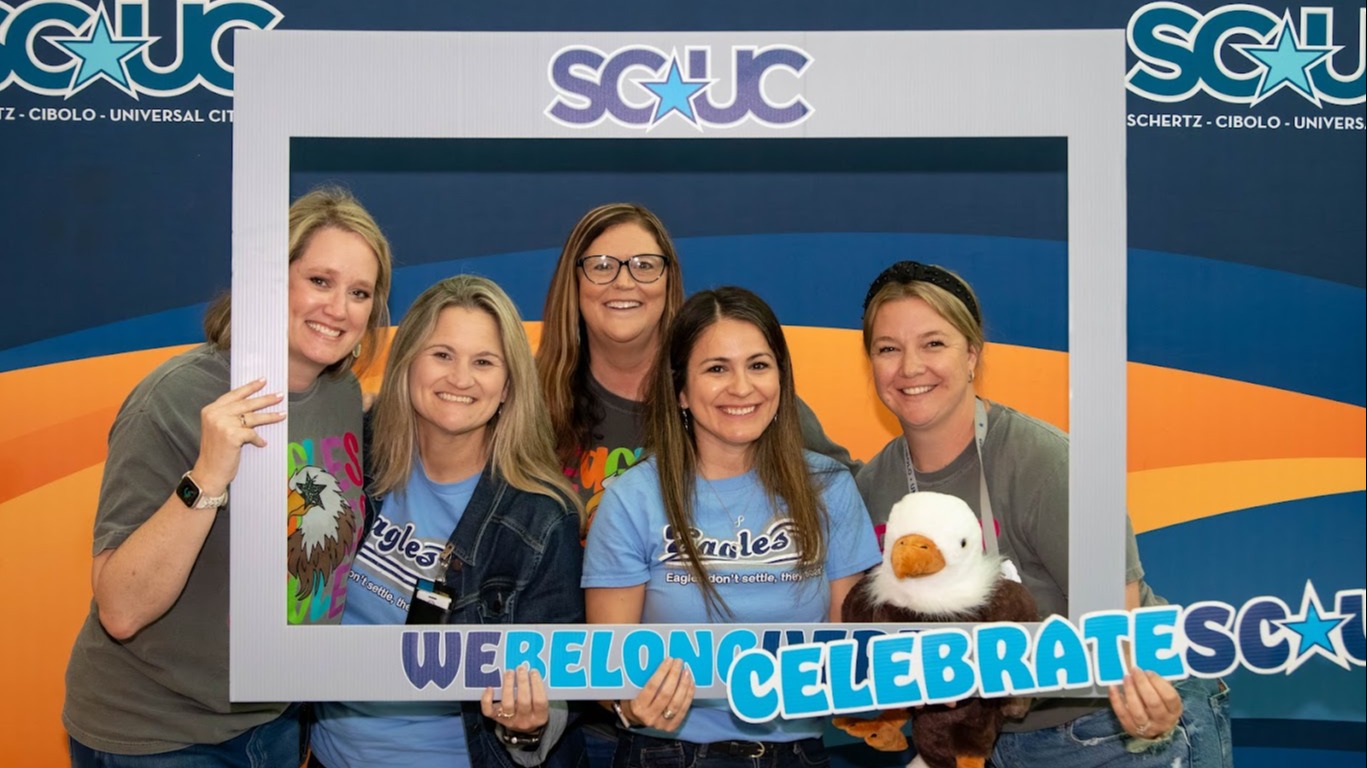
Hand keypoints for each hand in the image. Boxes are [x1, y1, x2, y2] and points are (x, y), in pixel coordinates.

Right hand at [192, 379, 284, 494]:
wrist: (209, 472)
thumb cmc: (216, 452)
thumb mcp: (218, 429)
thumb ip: (229, 416)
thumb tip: (253, 406)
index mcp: (210, 410)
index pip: (234, 395)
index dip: (249, 388)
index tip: (263, 381)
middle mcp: (215, 414)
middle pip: (246, 404)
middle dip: (265, 399)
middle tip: (279, 396)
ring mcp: (223, 424)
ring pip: (253, 417)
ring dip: (270, 416)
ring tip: (282, 415)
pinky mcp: (232, 436)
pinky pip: (252, 434)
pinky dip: (258, 439)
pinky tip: (262, 443)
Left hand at [482, 664, 548, 734]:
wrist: (522, 729)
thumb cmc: (533, 711)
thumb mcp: (540, 706)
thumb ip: (537, 692)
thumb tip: (531, 671)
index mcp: (539, 717)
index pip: (540, 701)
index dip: (537, 685)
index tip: (534, 671)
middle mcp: (525, 721)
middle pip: (523, 701)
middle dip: (522, 682)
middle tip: (521, 668)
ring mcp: (510, 721)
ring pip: (507, 704)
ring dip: (508, 686)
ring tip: (509, 672)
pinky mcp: (497, 719)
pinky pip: (489, 711)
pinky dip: (487, 699)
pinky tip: (490, 688)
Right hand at [622, 657, 693, 732]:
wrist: (636, 719)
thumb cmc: (634, 699)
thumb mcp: (633, 690)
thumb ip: (644, 680)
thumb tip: (663, 663)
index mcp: (637, 707)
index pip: (652, 687)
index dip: (662, 672)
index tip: (669, 660)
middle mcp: (649, 717)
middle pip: (666, 694)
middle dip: (674, 676)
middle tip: (679, 662)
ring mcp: (661, 724)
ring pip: (676, 703)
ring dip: (684, 685)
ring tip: (686, 672)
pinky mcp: (672, 727)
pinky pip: (683, 710)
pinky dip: (688, 695)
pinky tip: (690, 683)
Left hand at [1108, 667, 1181, 739]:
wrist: (1155, 728)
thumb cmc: (1160, 705)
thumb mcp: (1165, 694)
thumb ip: (1160, 682)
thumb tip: (1149, 665)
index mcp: (1174, 710)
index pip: (1169, 696)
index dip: (1158, 682)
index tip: (1148, 671)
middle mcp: (1163, 720)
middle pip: (1153, 702)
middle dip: (1142, 684)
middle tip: (1135, 670)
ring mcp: (1147, 727)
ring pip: (1137, 710)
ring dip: (1130, 691)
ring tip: (1126, 677)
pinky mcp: (1131, 728)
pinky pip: (1122, 714)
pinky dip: (1116, 700)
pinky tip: (1113, 687)